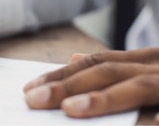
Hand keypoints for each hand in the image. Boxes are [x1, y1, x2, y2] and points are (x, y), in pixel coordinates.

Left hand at [23, 48, 158, 120]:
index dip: (62, 75)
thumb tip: (74, 57)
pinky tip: (151, 124)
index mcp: (145, 60)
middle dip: (68, 85)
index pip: (95, 63)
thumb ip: (115, 65)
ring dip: (102, 98)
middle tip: (34, 100)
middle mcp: (157, 67)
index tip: (31, 88)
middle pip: (107, 72)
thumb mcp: (148, 66)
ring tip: (70, 109)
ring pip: (139, 87)